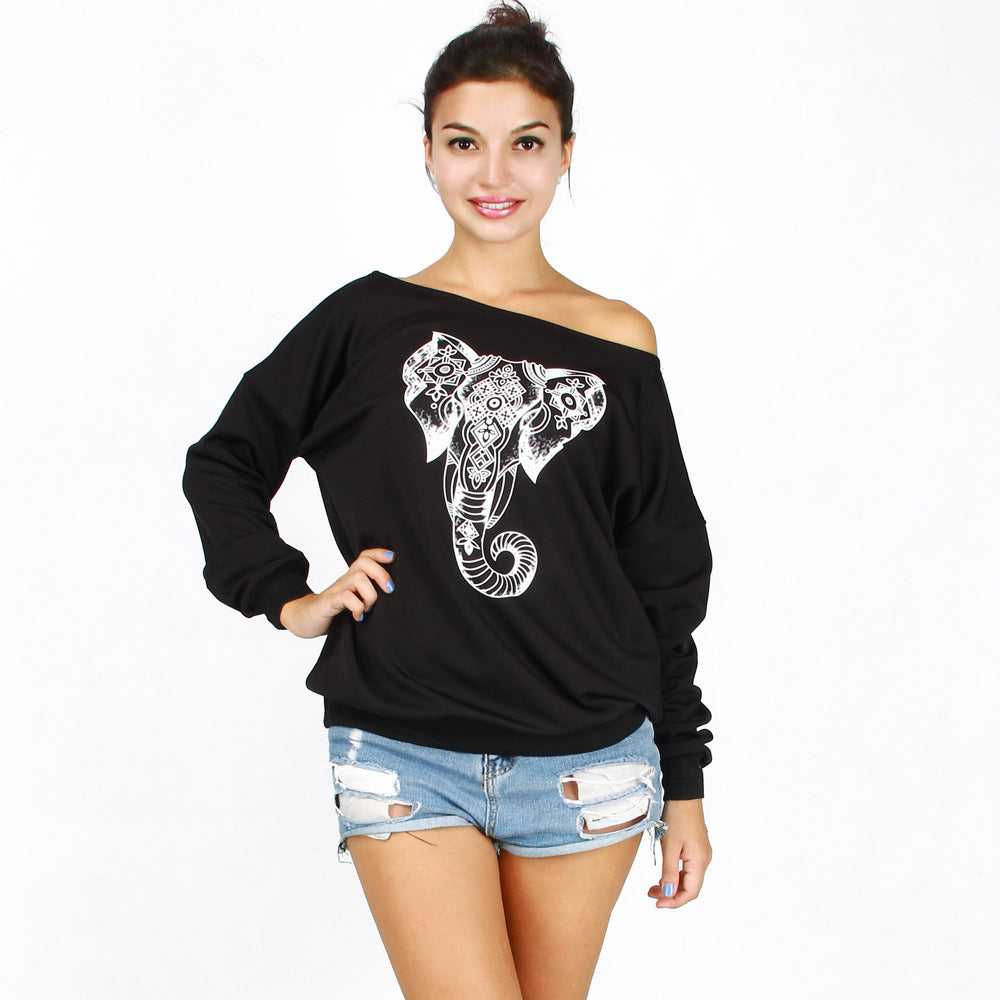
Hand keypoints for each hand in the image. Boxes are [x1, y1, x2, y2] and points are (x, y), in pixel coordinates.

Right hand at [279, 547, 395, 637]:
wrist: (304, 619)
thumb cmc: (333, 610)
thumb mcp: (353, 599)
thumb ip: (368, 594)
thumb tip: (392, 596)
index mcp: (351, 577)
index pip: (364, 556)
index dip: (379, 553)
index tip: (392, 557)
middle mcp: (344, 580)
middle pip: (364, 563)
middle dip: (381, 574)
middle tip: (389, 590)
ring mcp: (336, 590)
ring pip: (358, 578)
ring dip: (370, 595)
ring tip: (368, 608)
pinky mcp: (328, 603)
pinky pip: (346, 597)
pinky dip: (357, 607)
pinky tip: (358, 616)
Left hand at [647, 798, 711, 907]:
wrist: (682, 792)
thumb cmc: (676, 815)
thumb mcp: (669, 845)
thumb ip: (669, 871)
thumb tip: (669, 893)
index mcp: (700, 860)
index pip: (691, 892)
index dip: (674, 902)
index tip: (657, 904)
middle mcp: (704, 859)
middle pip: (690, 886)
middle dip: (671, 894)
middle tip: (651, 895)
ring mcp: (701, 852)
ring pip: (688, 877)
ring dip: (672, 884)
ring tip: (653, 887)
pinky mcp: (696, 846)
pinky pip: (688, 867)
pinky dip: (675, 874)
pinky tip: (664, 873)